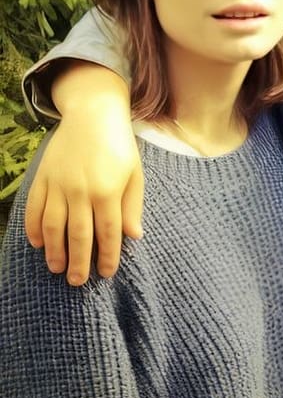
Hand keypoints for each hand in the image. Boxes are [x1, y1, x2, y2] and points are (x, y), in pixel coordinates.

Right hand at [24, 112, 143, 285]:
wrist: (93, 115)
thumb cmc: (120, 147)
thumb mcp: (135, 175)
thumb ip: (132, 207)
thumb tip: (133, 236)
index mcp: (108, 191)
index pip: (108, 232)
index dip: (107, 255)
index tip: (105, 273)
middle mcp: (81, 190)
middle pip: (78, 234)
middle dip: (78, 261)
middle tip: (76, 282)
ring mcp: (58, 184)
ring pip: (52, 225)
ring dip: (54, 250)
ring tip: (57, 268)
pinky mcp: (43, 177)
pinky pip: (34, 208)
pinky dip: (33, 228)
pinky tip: (38, 244)